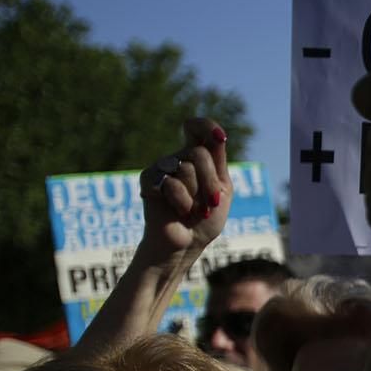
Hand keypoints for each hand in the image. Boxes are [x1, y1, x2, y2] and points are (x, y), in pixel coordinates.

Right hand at [137, 118, 231, 258]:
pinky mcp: (148, 180)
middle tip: (211, 203)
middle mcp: (178, 158)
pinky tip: (179, 213)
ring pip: (188, 167)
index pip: (197, 128)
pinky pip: (172, 183)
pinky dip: (183, 202)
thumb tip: (218, 135)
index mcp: (198, 157)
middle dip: (211, 182)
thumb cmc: (206, 219)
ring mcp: (162, 168)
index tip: (219, 137)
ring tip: (194, 210)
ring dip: (198, 196)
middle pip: (200, 153)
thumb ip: (218, 163)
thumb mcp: (221, 190)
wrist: (187, 244)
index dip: (206, 126)